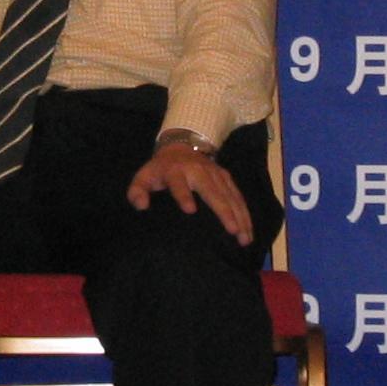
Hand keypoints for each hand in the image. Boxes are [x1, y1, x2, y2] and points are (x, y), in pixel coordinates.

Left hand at [126, 134, 253, 246]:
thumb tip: (141, 205)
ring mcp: (215, 173)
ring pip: (230, 195)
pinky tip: (249, 230)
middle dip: (224, 211)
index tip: (190, 210)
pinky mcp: (226, 177)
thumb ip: (137, 191)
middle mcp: (199, 171)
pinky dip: (245, 213)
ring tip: (244, 238)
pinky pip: (238, 196)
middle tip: (232, 232)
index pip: (179, 184)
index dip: (184, 195)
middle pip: (213, 192)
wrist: (180, 147)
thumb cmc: (160, 170)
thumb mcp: (143, 177)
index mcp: (176, 171)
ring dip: (239, 216)